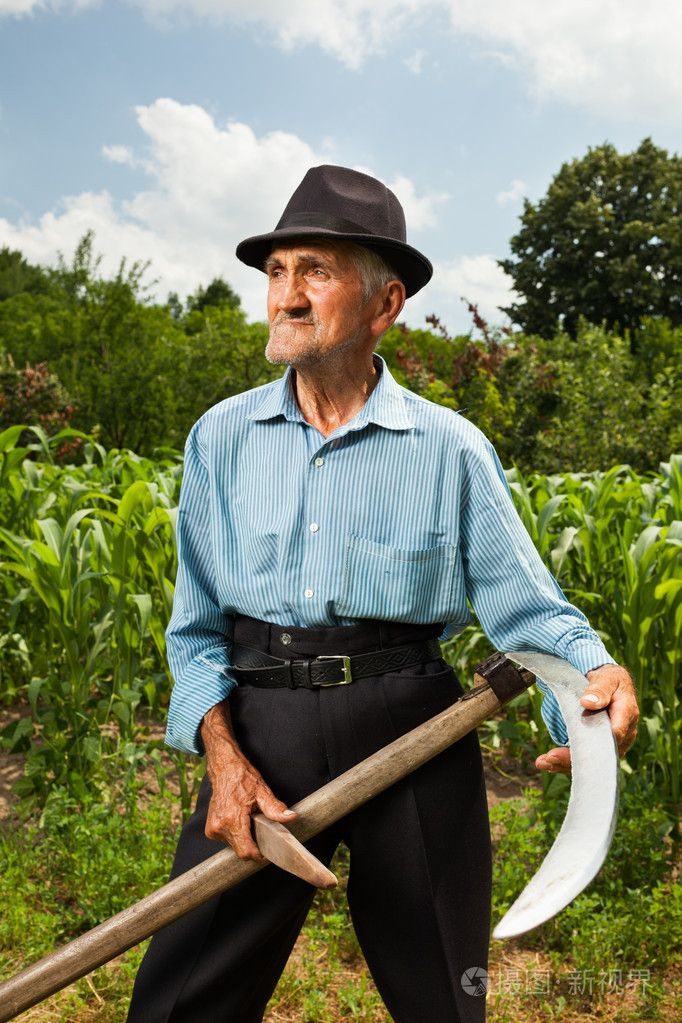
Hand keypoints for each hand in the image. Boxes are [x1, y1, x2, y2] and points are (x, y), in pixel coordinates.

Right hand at [201, 700, 296, 859]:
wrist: (224, 768)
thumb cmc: (243, 778)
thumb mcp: (263, 791)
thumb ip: (275, 808)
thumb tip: (290, 817)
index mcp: (233, 818)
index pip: (246, 851)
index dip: (259, 855)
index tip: (268, 852)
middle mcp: (220, 825)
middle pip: (241, 850)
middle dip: (253, 845)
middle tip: (261, 830)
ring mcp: (213, 828)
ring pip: (234, 846)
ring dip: (244, 839)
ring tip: (249, 822)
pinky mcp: (210, 829)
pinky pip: (227, 840)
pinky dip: (236, 835)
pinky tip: (239, 821)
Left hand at [535, 663, 638, 774]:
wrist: (612, 683)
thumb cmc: (609, 679)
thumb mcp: (606, 678)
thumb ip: (599, 690)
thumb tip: (589, 702)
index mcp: (627, 714)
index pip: (613, 734)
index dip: (593, 743)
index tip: (572, 746)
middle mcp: (624, 733)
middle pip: (600, 752)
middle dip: (574, 758)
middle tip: (550, 758)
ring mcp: (614, 742)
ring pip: (593, 759)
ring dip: (567, 763)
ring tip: (544, 763)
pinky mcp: (602, 745)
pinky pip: (588, 757)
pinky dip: (569, 762)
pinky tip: (550, 765)